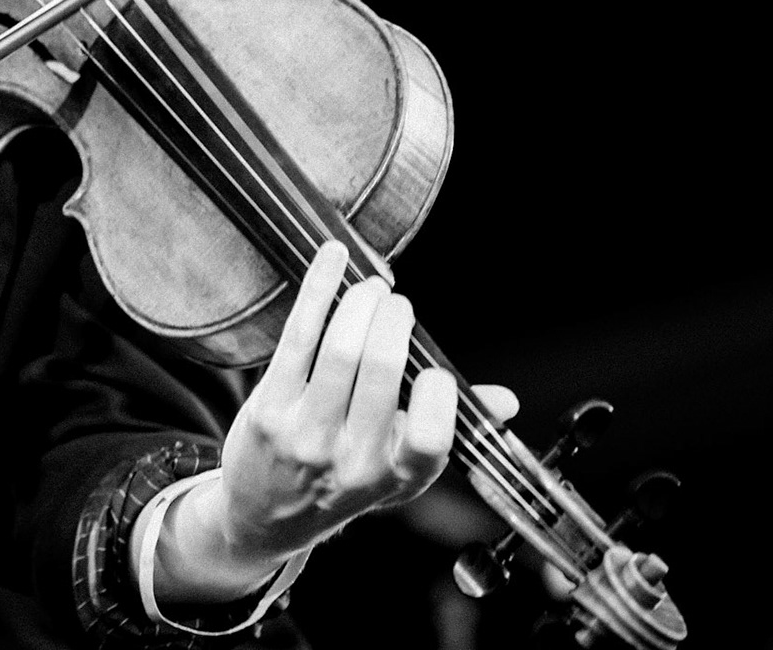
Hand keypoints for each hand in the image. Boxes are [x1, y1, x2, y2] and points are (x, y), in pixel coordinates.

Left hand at [152, 240, 518, 601]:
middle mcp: (351, 460)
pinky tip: (333, 259)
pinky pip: (297, 335)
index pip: (429, 441)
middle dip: (394, 321)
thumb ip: (449, 430)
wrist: (266, 514)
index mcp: (397, 475)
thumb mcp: (400, 471)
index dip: (439, 396)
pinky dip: (318, 288)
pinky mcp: (268, 408)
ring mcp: (305, 434)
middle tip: (396, 303)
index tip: (436, 368)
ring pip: (339, 350)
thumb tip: (506, 402)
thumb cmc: (341, 480)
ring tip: (370, 288)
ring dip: (359, 302)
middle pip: (380, 372)